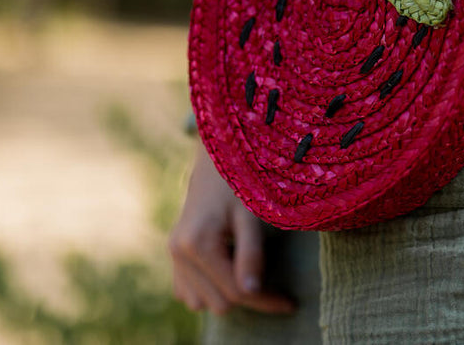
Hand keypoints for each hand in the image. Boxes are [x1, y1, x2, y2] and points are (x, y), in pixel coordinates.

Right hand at [169, 144, 296, 315]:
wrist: (214, 160)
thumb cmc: (237, 181)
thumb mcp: (250, 214)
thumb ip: (251, 253)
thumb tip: (252, 292)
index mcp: (197, 243)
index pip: (235, 290)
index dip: (266, 301)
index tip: (290, 304)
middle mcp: (179, 253)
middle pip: (220, 302)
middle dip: (250, 297)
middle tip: (275, 285)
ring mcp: (173, 256)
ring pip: (203, 302)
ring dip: (228, 294)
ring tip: (248, 270)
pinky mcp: (173, 257)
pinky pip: (190, 293)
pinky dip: (210, 289)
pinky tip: (228, 269)